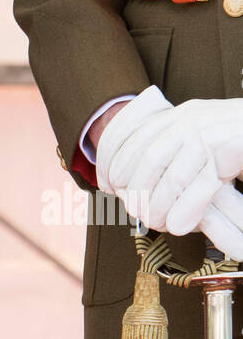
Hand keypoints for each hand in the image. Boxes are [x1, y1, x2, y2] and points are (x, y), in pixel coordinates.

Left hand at [98, 89, 242, 234]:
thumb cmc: (238, 136)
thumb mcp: (202, 134)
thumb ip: (176, 149)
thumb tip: (137, 178)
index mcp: (181, 113)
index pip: (136, 135)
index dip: (117, 160)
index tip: (108, 182)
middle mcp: (191, 119)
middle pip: (149, 157)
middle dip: (137, 188)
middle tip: (135, 212)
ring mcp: (210, 133)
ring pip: (174, 174)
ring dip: (161, 204)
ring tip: (157, 224)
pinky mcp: (229, 148)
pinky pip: (202, 184)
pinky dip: (188, 209)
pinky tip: (181, 225)